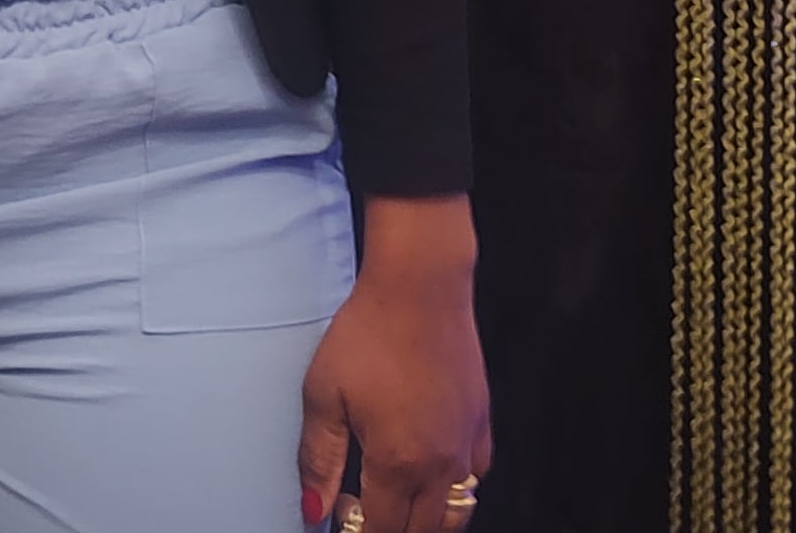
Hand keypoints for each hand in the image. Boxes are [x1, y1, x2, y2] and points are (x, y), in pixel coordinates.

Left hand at [296, 195, 488, 532]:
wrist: (420, 287)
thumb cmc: (370, 333)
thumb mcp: (324, 395)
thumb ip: (319, 460)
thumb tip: (314, 508)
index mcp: (398, 463)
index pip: (381, 530)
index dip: (356, 531)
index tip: (341, 516)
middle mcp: (440, 463)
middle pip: (421, 530)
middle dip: (390, 528)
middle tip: (361, 508)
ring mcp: (466, 445)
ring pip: (455, 511)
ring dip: (424, 516)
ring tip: (394, 495)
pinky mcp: (481, 423)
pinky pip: (474, 476)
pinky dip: (453, 486)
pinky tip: (428, 465)